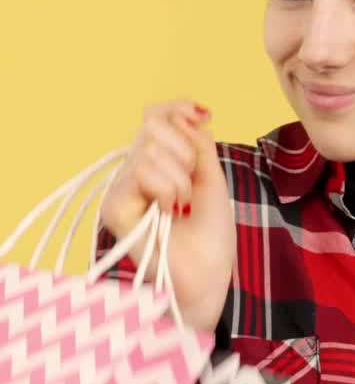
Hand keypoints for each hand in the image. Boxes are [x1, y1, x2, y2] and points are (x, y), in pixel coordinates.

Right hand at [100, 100, 235, 332]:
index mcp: (156, 162)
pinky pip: (141, 172)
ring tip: (182, 206)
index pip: (155, 116)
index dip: (178, 108)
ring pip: (150, 150)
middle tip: (192, 189)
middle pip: (153, 126)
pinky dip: (166, 189)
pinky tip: (168, 212)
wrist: (208, 275)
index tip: (205, 115)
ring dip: (180, 179)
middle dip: (186, 153)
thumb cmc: (210, 235)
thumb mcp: (211, 178)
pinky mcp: (114, 207)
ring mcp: (121, 188)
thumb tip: (188, 114)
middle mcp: (134, 171)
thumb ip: (198, 143)